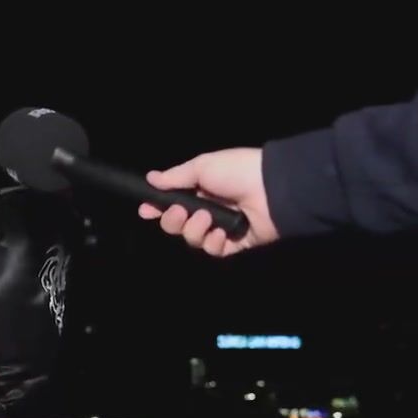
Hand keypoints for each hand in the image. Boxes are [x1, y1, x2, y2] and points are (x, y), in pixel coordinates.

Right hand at [138, 147, 279, 256]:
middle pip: (176, 226)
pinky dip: (214, 243)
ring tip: (208, 218)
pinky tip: (222, 232)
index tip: (146, 211)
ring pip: (192, 239)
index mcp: (199, 191)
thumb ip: (175, 176)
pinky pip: (214, 250)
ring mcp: (220, 228)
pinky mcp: (234, 244)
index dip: (156, 209)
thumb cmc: (236, 171)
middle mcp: (207, 210)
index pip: (170, 204)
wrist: (272, 188)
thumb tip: (151, 178)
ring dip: (194, 230)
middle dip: (172, 221)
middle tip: (180, 213)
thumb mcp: (202, 166)